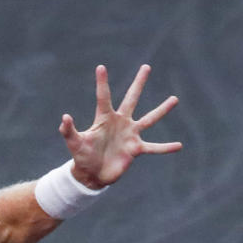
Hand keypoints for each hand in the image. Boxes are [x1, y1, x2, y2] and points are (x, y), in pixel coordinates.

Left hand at [60, 64, 180, 188]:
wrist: (92, 175)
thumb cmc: (82, 157)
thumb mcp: (74, 143)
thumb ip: (69, 131)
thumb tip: (64, 118)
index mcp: (105, 118)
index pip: (103, 97)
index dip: (102, 83)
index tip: (101, 67)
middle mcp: (120, 122)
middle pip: (131, 99)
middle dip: (138, 83)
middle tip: (146, 67)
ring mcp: (130, 135)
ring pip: (149, 119)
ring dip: (162, 110)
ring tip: (175, 99)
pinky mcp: (135, 149)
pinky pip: (153, 147)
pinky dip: (165, 148)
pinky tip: (179, 146)